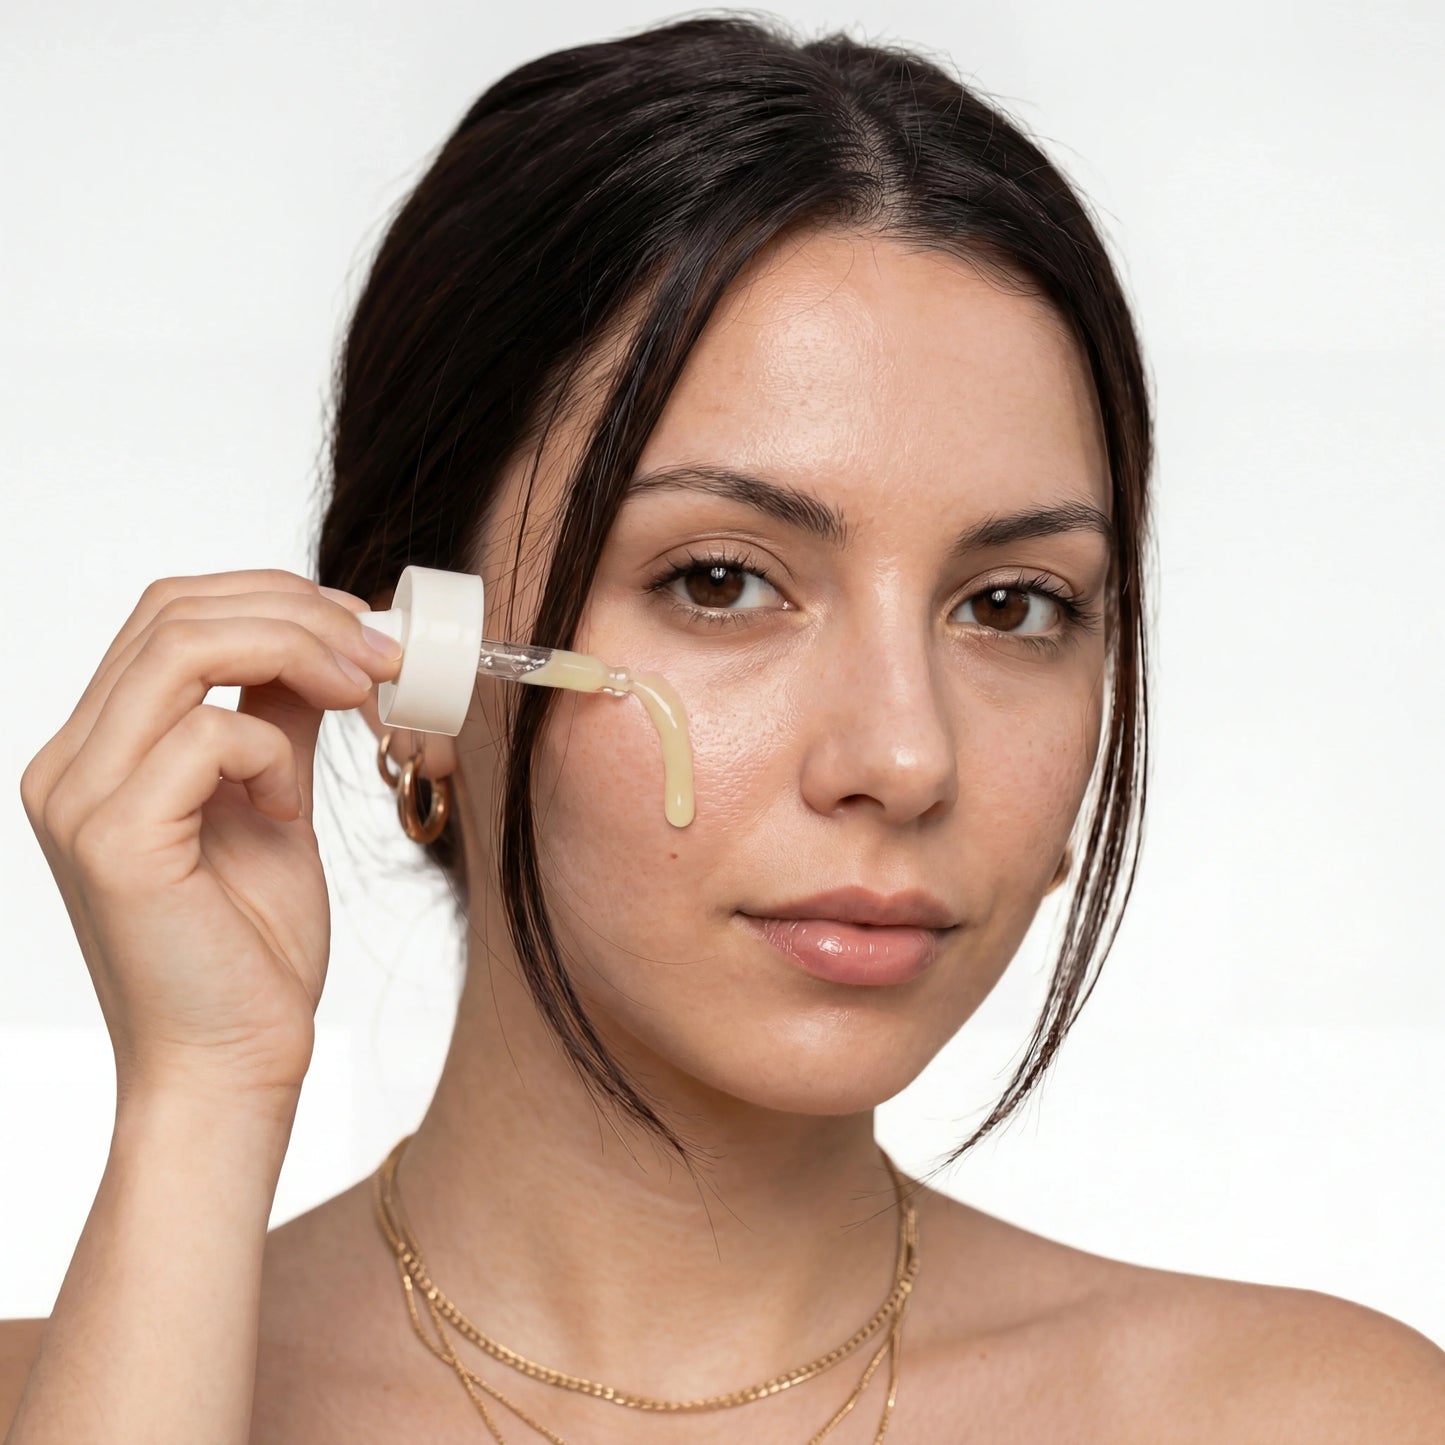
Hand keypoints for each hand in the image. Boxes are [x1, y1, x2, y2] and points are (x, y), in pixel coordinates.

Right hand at [18, 569, 401, 1104]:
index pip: (169, 614)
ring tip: (365, 693)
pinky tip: (290, 809)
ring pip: (182, 645)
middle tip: (381, 650)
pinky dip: (271, 750)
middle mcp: (70, 764)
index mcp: (101, 751)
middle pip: (172, 609)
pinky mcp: (113, 839)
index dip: (274, 597)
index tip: (364, 625)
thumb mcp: (274, 804)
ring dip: (298, 651)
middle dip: (296, 610)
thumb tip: (323, 649)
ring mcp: (79, 799)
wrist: (232, 1066)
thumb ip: (279, 722)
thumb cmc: (250, 952)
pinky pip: (206, 733)